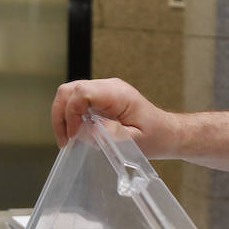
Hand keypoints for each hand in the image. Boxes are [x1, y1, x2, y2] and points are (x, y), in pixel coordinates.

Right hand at [51, 78, 179, 155]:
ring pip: (69, 94)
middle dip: (60, 115)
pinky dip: (71, 116)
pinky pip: (77, 101)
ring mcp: (104, 91)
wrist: (168, 133)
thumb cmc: (157, 136)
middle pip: (69, 90)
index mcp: (118, 94)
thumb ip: (111, 134)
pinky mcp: (101, 98)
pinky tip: (76, 133)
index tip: (74, 135)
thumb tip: (88, 130)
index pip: (82, 93)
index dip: (71, 113)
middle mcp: (109, 87)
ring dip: (63, 116)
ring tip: (68, 139)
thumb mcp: (136, 141)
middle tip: (65, 139)